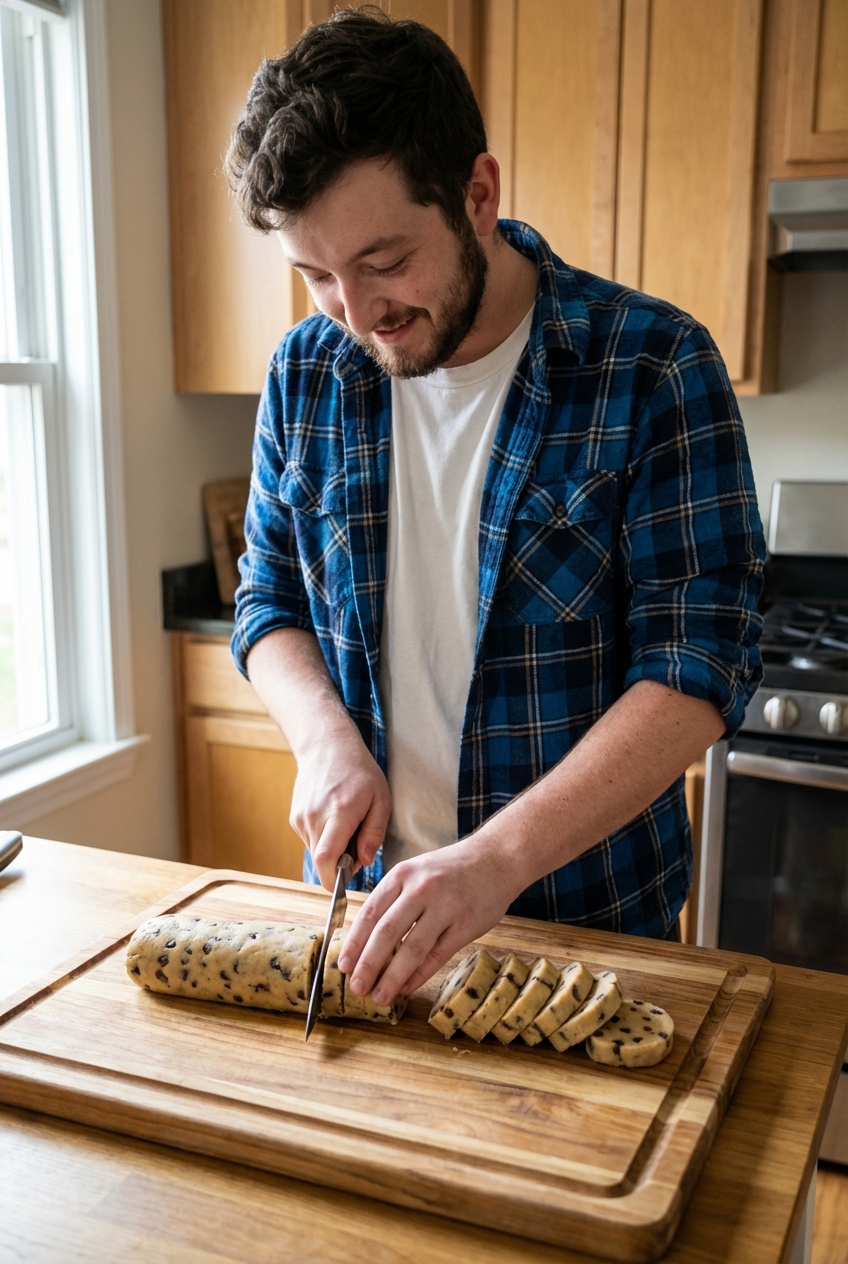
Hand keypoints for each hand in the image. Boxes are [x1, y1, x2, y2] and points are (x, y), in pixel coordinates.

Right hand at [290, 724, 391, 889]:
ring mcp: (301, 817)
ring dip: (331, 852)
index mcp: (340, 813)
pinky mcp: (295, 817)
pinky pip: (310, 841)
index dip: (332, 881)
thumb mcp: (381, 799)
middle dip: (338, 866)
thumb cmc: (360, 773)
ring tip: (346, 827)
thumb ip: (374, 834)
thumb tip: (363, 862)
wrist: (327, 746)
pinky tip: (333, 820)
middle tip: (356, 850)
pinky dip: (323, 840)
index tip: (342, 889)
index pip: (327, 858)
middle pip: (320, 861)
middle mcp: (315, 816)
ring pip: (315, 852)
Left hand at [337, 835, 519, 1003]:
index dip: (354, 942)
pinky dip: (419, 975)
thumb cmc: (450, 868)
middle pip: (387, 932)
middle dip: (368, 964)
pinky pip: (438, 955)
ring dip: (392, 976)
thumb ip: (393, 899)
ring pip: (412, 948)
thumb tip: (366, 940)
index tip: (343, 965)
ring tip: (379, 996)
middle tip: (356, 986)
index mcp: (402, 875)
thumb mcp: (416, 871)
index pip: (371, 912)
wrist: (496, 858)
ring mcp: (446, 907)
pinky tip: (407, 988)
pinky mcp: (466, 925)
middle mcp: (421, 889)